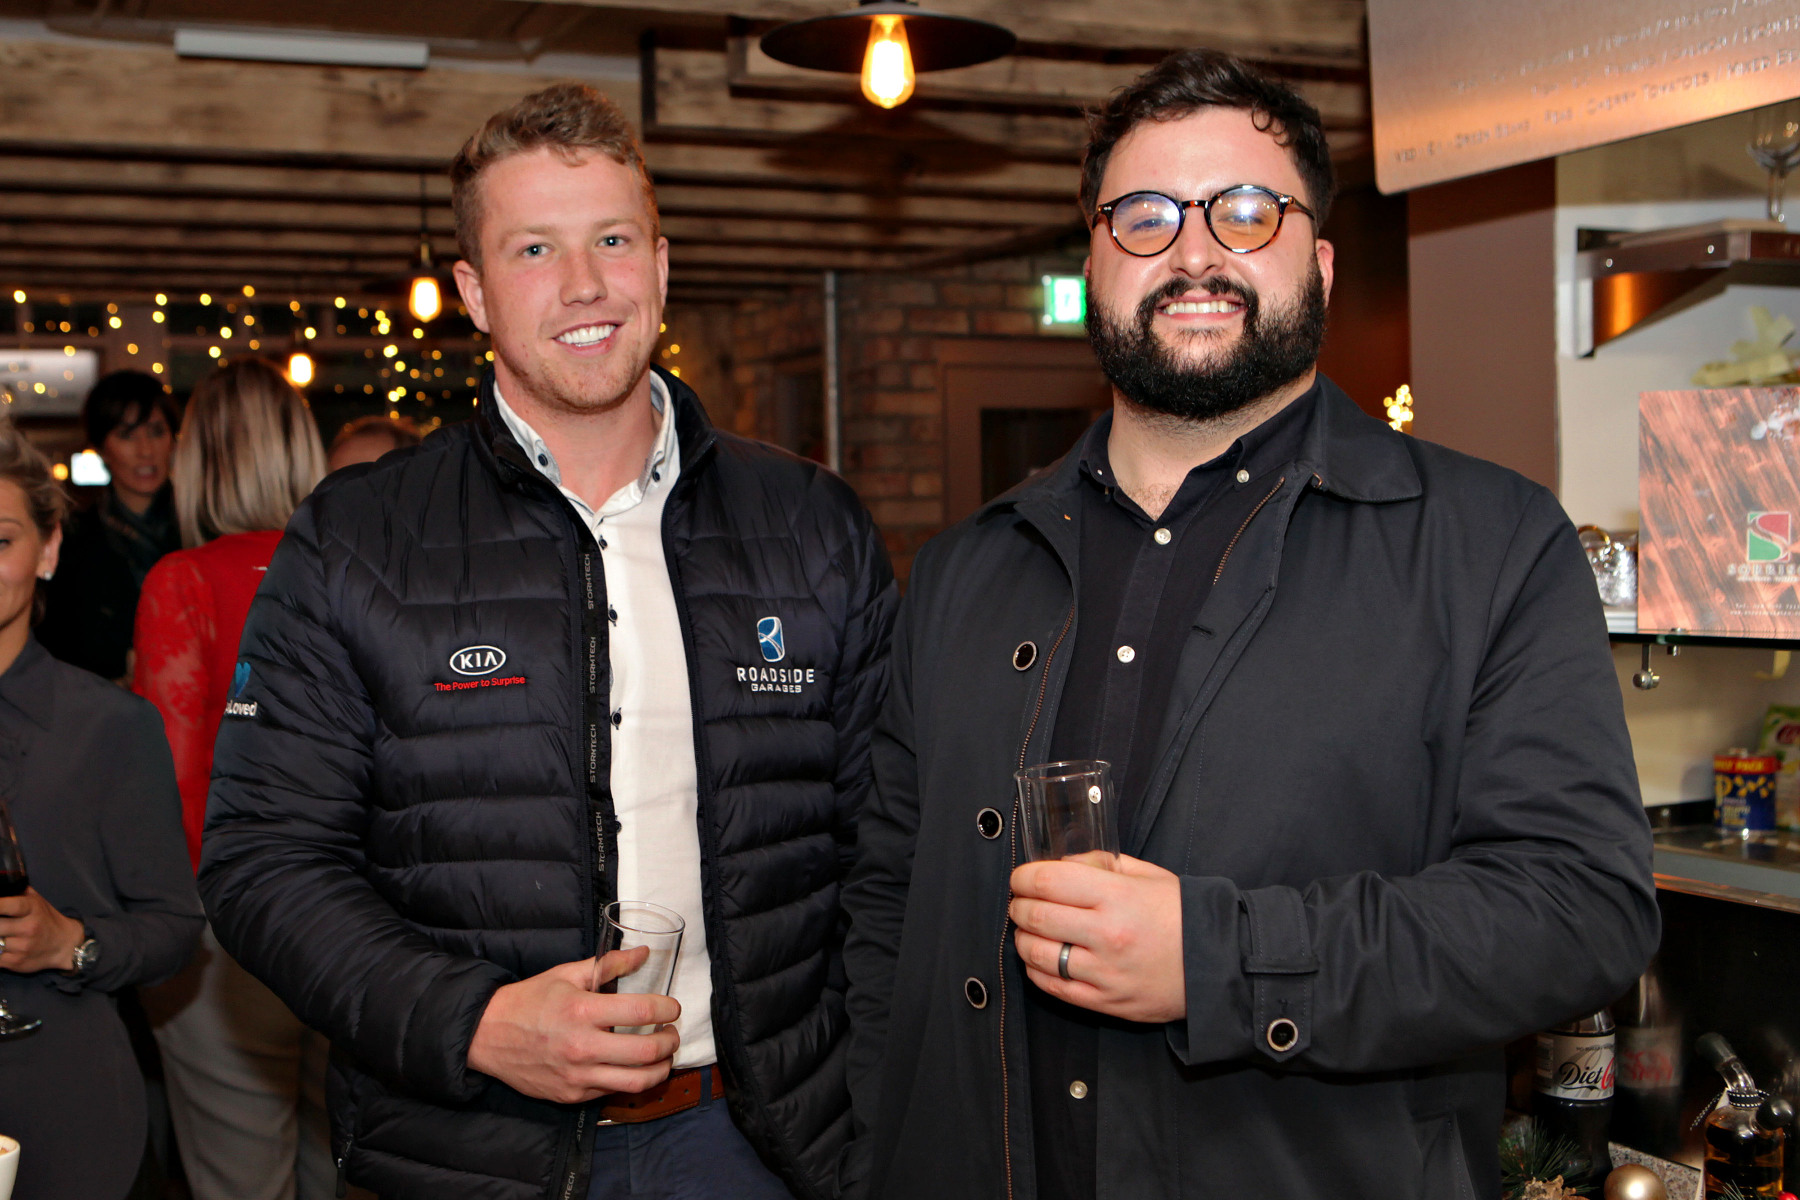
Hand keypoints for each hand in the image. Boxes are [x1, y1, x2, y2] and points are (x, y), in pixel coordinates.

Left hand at [0, 888, 84, 973]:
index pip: (9, 905)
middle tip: (1, 924)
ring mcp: (23, 946)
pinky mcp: (17, 962)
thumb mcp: (37, 901)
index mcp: (33, 909)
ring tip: (3, 934)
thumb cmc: (46, 920)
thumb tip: (2, 884)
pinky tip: (3, 947)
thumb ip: (19, 891)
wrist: (65, 945)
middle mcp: (29, 928)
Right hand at [466, 947, 680, 1103]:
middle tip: (672, 1033)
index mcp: (582, 1010)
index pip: (642, 1012)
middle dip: (670, 1041)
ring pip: (637, 1082)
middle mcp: (582, 1046)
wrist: (488, 1035)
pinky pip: (612, 1091)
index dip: (667, 1008)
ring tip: (664, 1056)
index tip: (672, 1007)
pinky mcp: (572, 1095)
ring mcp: (577, 1075)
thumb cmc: (530, 1000)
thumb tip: (644, 953)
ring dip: (661, 1068)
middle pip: (647, 1052)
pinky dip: (631, 1080)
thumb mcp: (567, 974)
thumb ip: (609, 964)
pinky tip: (633, 1067)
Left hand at [1009, 854, 1184, 1023]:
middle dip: (1019, 906)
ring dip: (1022, 938)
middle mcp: (1107, 933)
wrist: (1218, 965)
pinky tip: (1040, 958)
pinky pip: (1053, 987)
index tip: (1021, 878)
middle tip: (1021, 902)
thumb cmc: (1183, 916)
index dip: (1024, 877)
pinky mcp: (1104, 1001)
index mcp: (1117, 896)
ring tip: (1028, 930)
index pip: (1048, 881)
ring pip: (1037, 953)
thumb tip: (1062, 863)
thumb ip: (1102, 863)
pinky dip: (1036, 970)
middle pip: (1036, 916)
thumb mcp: (1149, 875)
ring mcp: (1104, 971)